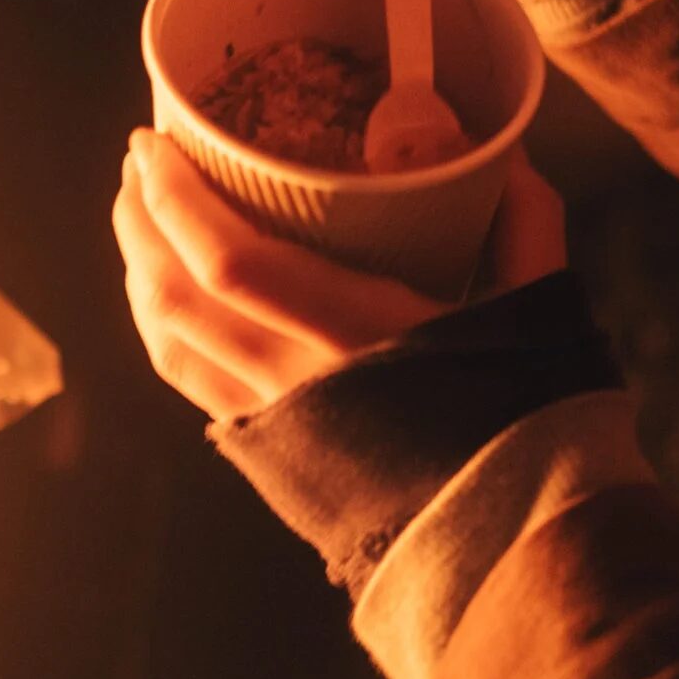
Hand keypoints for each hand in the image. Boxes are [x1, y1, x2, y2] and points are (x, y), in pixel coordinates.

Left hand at [113, 129, 567, 419]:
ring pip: (167, 339)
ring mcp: (274, 421)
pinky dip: (160, 322)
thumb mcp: (540, 306)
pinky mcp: (270, 449)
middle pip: (173, 297)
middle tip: (141, 159)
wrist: (520, 537)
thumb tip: (508, 146)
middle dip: (140, 219)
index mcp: (357, 336)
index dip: (176, 199)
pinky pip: (186, 376)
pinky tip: (165, 291)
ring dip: (138, 267)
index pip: (229, 262)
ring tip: (141, 214)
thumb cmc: (532, 417)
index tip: (155, 141)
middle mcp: (295, 381)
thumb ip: (523, 219)